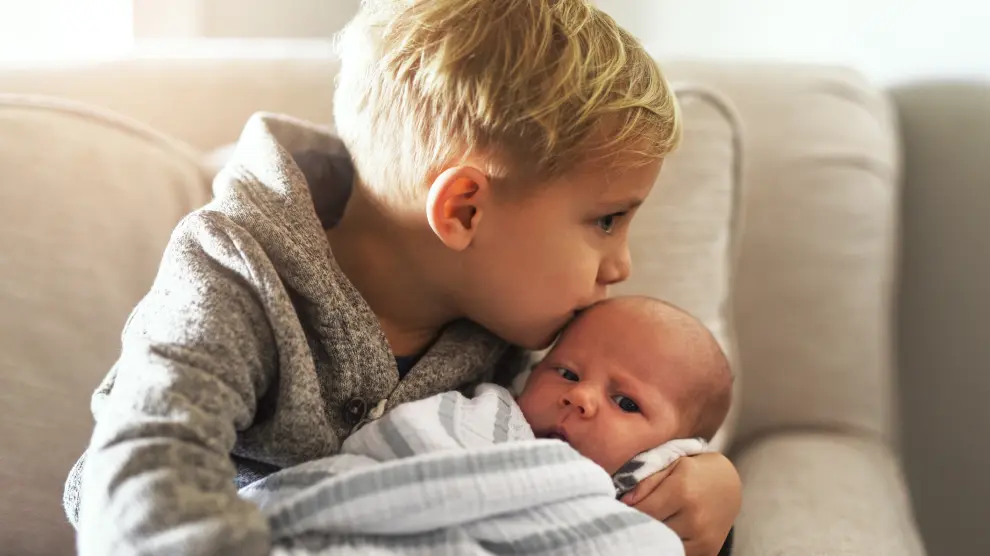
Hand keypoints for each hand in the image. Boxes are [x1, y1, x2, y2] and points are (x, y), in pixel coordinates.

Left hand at [621, 452, 740, 555]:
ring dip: (652, 538)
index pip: (643, 511)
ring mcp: (704, 538)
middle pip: (652, 530)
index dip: (627, 511)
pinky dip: (667, 546)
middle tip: (629, 519)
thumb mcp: (670, 466)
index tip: (620, 509)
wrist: (728, 485)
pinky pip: (678, 553)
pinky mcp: (709, 551)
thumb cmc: (693, 472)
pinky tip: (662, 535)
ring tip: (647, 527)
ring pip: (664, 545)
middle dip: (638, 525)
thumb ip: (645, 482)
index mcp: (682, 491)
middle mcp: (694, 518)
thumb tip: (624, 502)